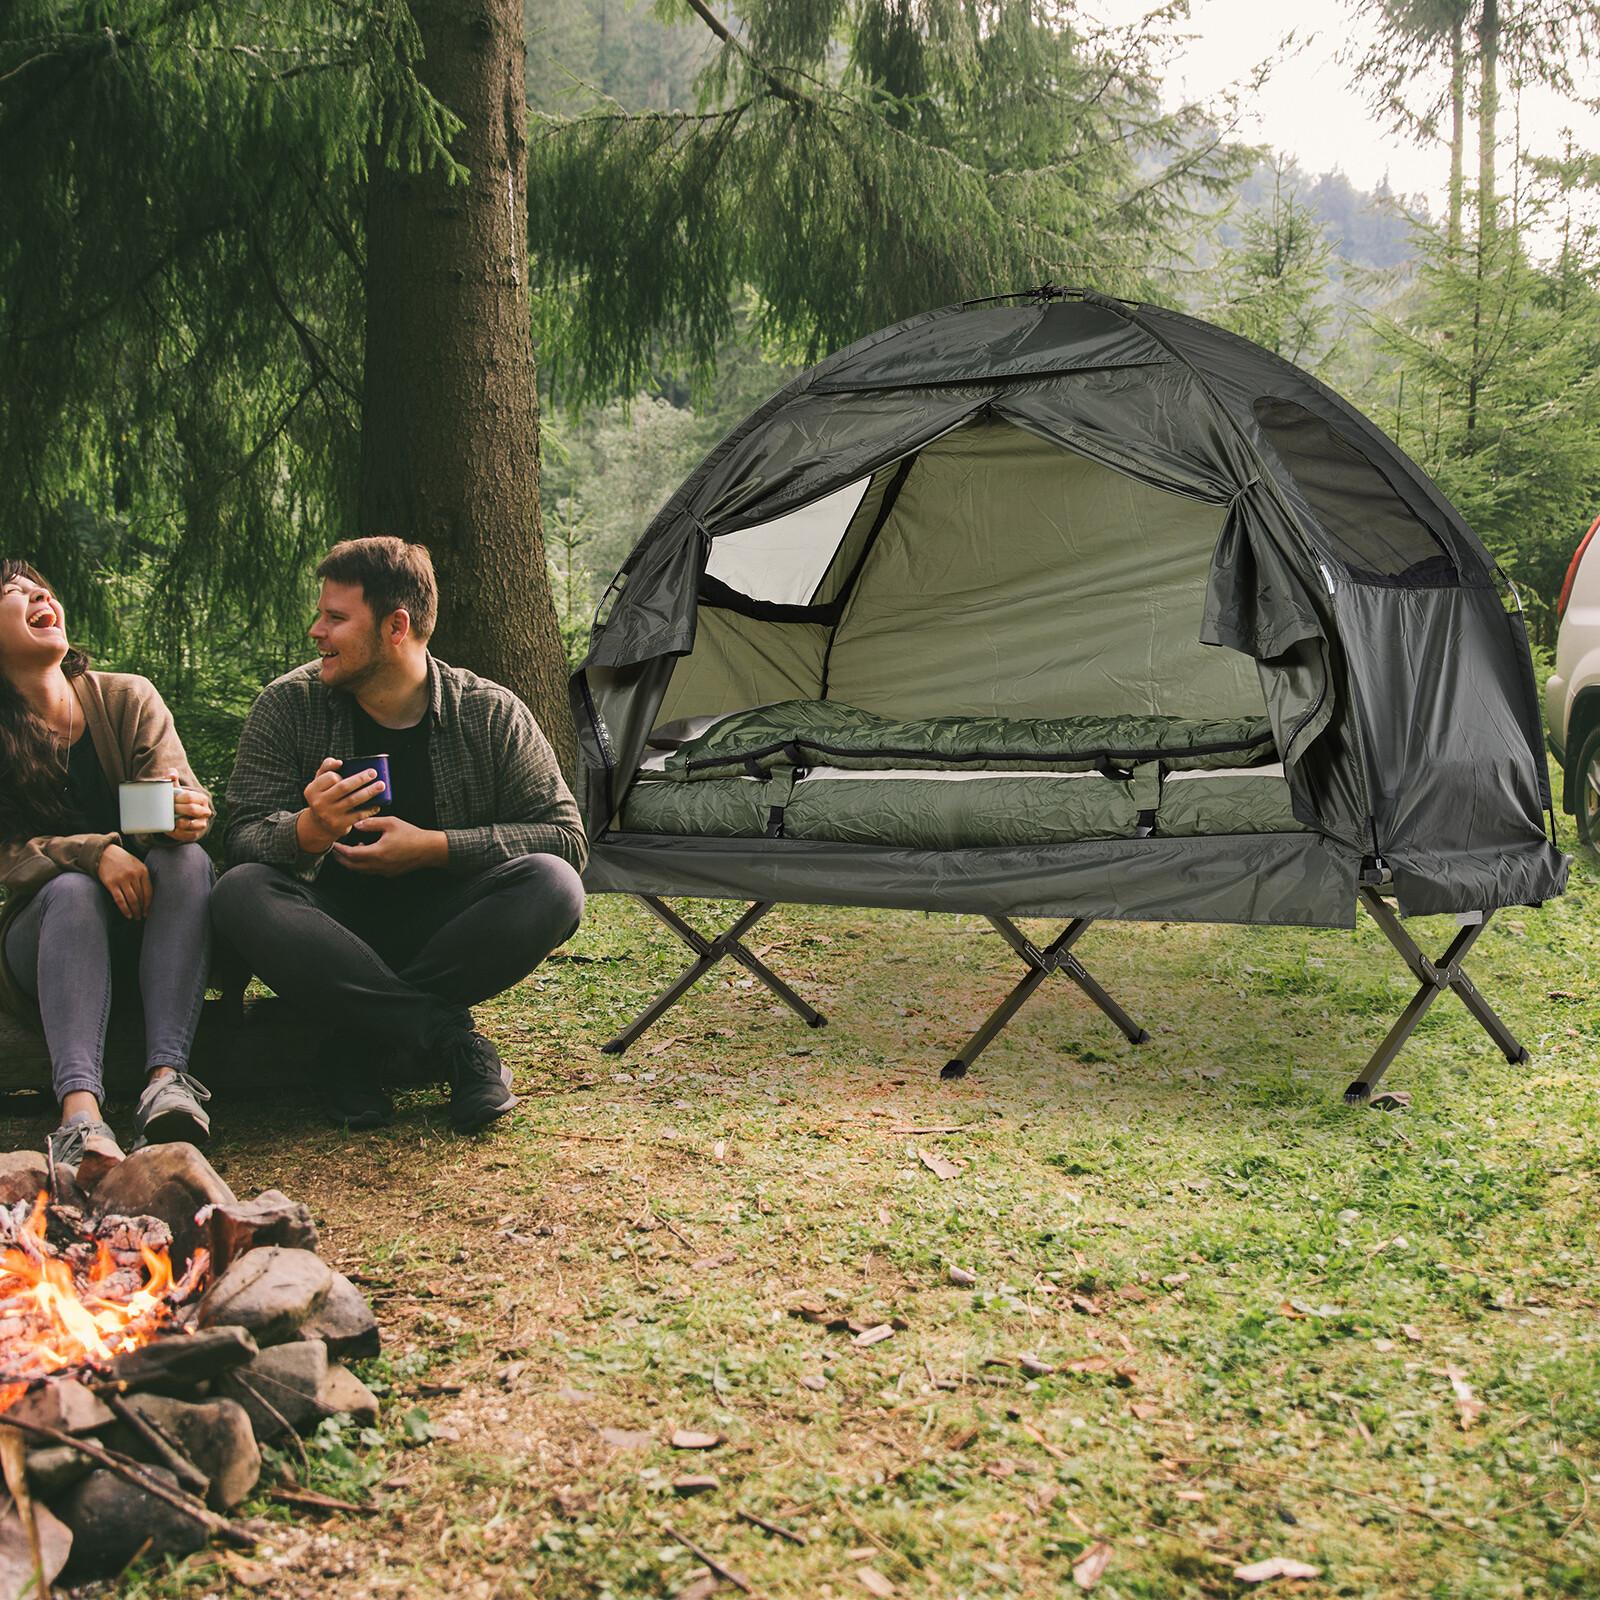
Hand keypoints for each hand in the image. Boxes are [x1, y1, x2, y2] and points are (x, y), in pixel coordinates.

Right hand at [97, 843, 151, 919]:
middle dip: (141, 909)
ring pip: (131, 899)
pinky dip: (124, 909)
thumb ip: (142, 878)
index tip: (148, 912)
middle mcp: (133, 875)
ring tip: (135, 918)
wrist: (105, 853)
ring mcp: (122, 879)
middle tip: (141, 918)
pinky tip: (128, 915)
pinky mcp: (111, 883)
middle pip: (140, 897)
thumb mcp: (137, 866)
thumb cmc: (123, 862)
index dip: (149, 904)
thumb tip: (147, 898)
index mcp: (143, 871)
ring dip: (134, 911)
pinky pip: (120, 899)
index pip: (149, 891)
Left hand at [164, 769, 212, 842]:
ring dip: (177, 822)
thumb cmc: (181, 801)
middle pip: (191, 809)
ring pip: (190, 824)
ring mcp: (201, 823)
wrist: (186, 817)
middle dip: (177, 809)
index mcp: (202, 799)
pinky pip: (185, 835)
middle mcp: (205, 811)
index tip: (169, 799)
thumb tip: (170, 773)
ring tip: (169, 819)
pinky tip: (168, 828)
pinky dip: (175, 832)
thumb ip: (173, 781)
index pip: (190, 797)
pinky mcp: (196, 834)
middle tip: (169, 809)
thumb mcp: (178, 791)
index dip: (177, 798)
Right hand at [297, 757, 385, 854]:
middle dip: (361, 779)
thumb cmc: (324, 797)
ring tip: (381, 785)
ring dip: (369, 792)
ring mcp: (329, 815)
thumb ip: (327, 768)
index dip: (342, 774)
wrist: (319, 825)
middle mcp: (319, 803)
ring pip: (353, 800)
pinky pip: (358, 815)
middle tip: (373, 773)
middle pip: (344, 787)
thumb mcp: (319, 783)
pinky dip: (369, 809)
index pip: (330, 777)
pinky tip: (377, 804)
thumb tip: (339, 762)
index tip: (352, 772)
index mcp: (312, 790)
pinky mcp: (339, 825)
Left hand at [330, 815, 447, 877]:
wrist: (428, 849)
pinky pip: (370, 871)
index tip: (334, 844)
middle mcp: (378, 865)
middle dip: (341, 859)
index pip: (350, 854)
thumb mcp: (390, 823)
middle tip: (335, 851)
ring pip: (360, 871)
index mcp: (376, 853)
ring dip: (351, 862)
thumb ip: (371, 823)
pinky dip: (363, 865)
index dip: (340, 850)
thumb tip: (356, 824)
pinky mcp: (389, 873)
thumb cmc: (411, 835)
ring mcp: (383, 871)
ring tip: (350, 850)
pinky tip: (366, 853)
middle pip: (352, 866)